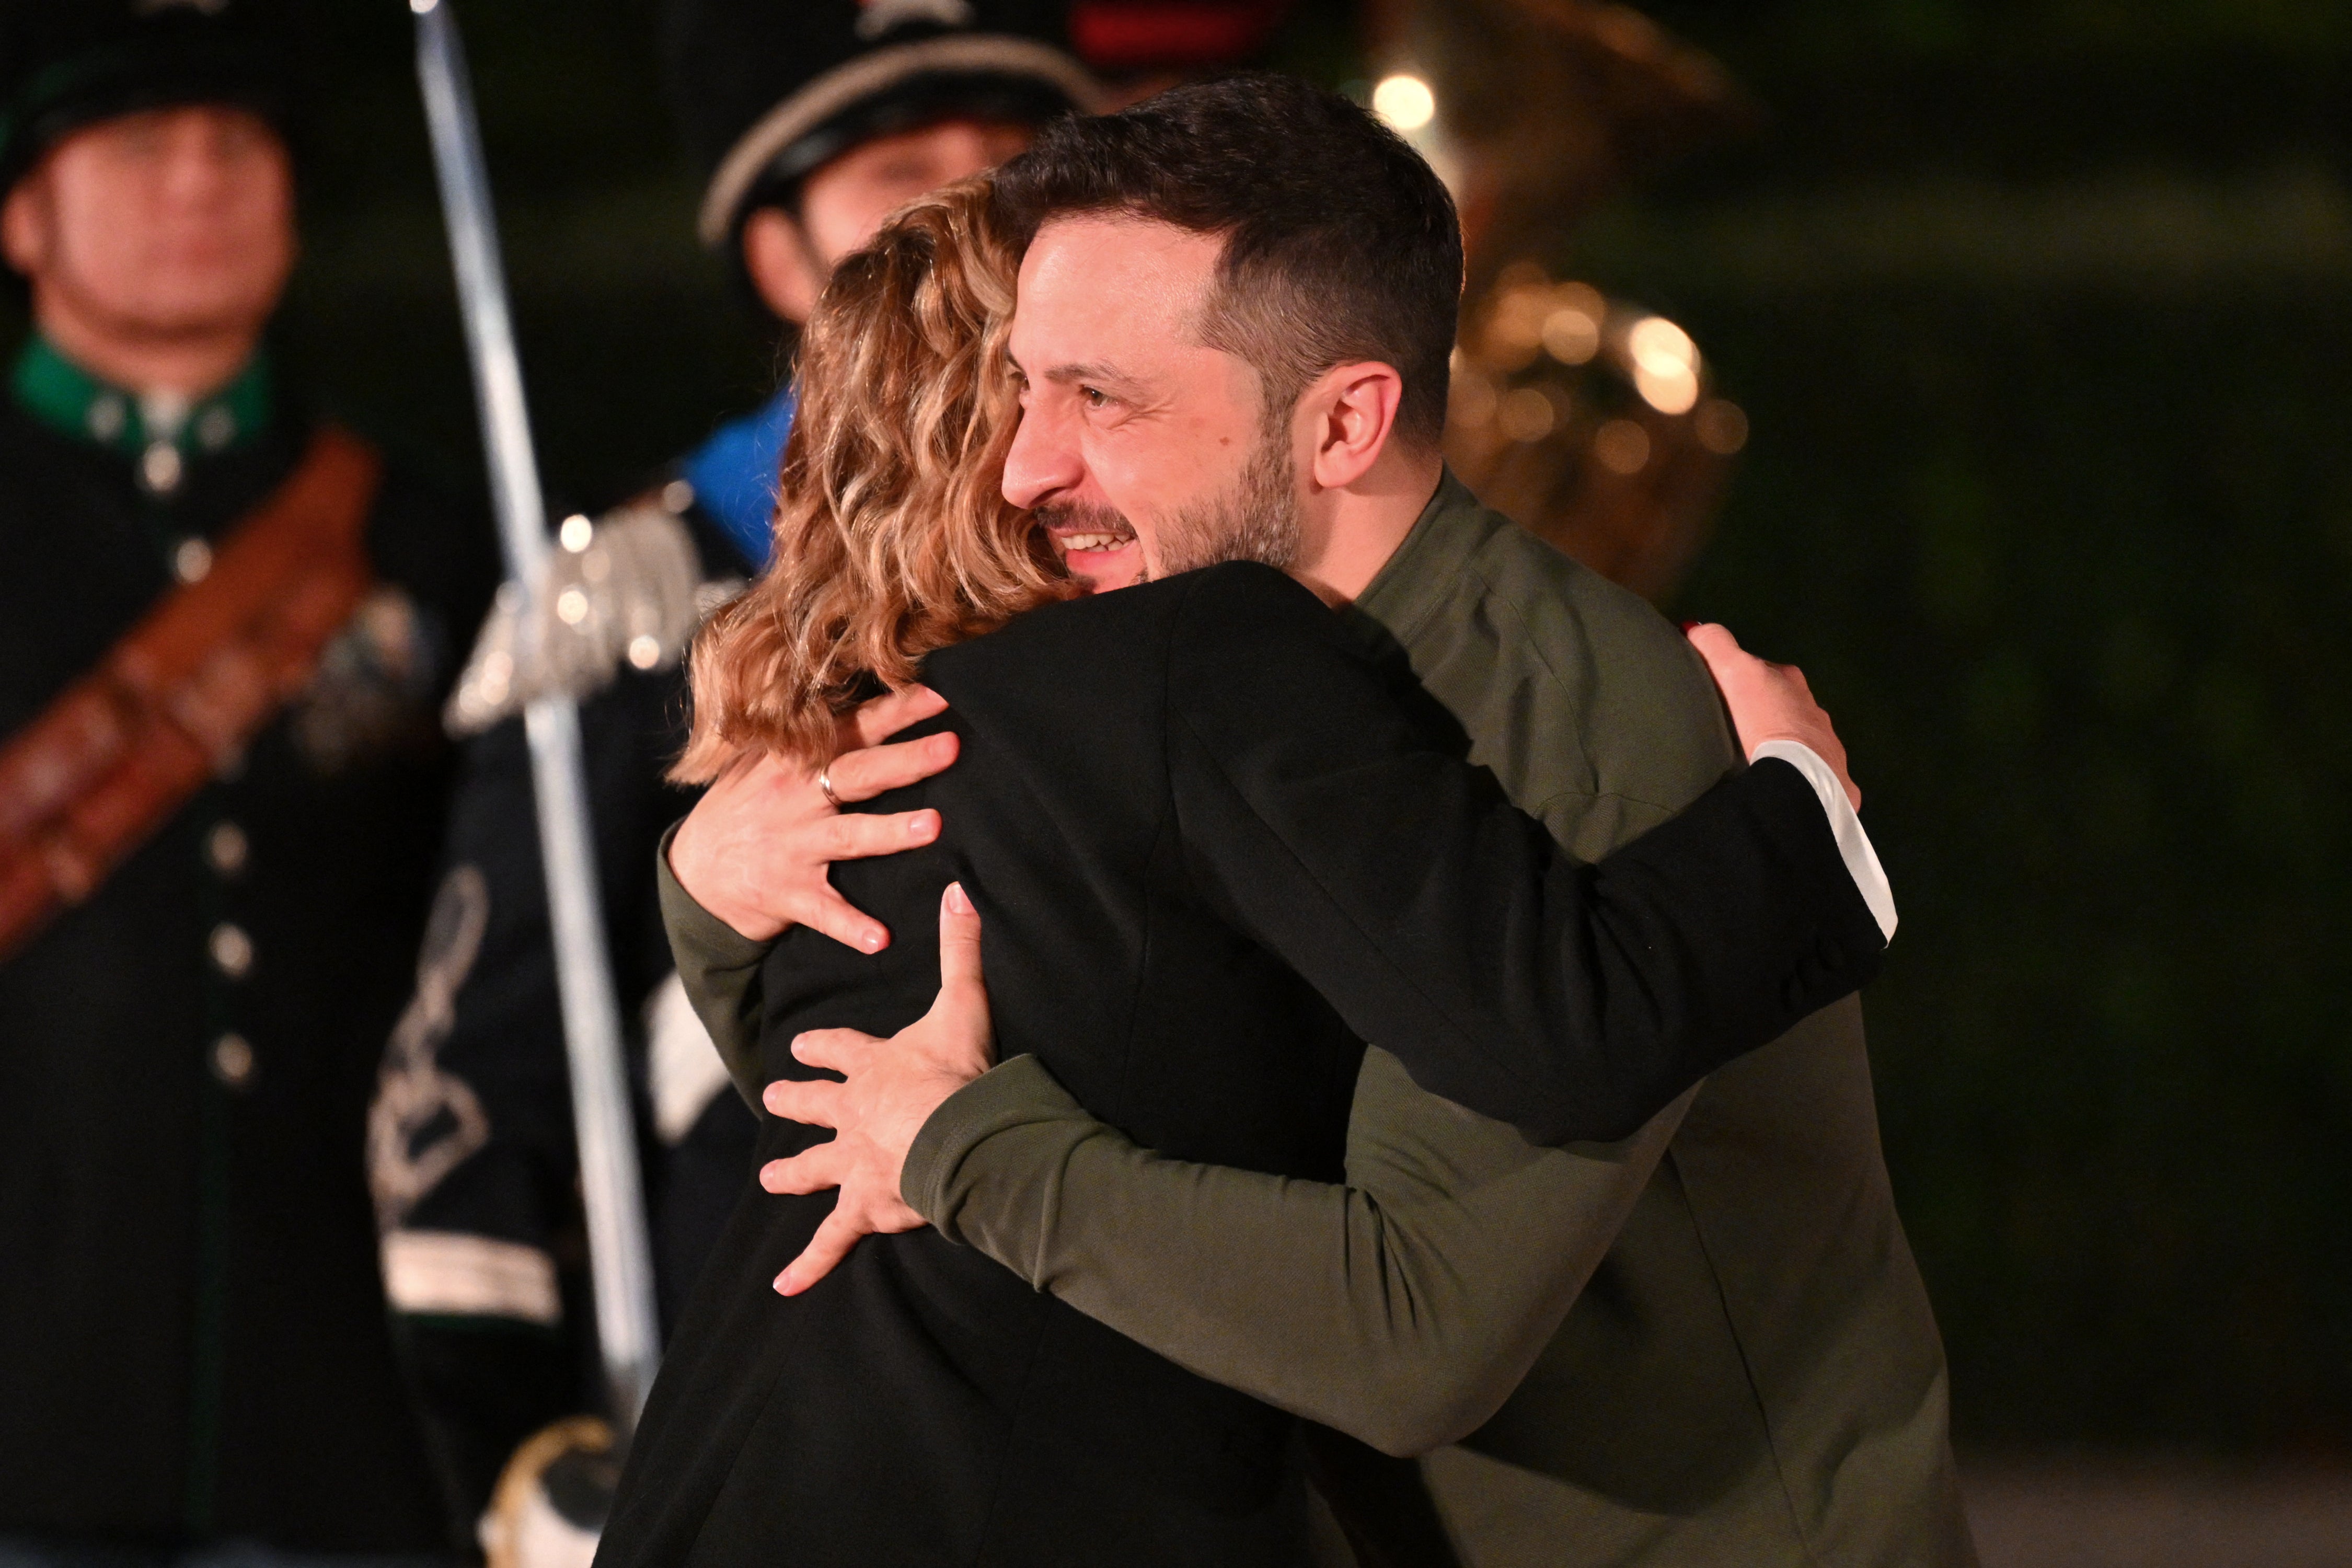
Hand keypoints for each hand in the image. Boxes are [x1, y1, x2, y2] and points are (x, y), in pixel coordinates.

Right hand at [667, 685, 957, 947]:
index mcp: (797, 761)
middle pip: (858, 773)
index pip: (854, 727)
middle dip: (906, 760)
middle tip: (952, 747)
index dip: (896, 711)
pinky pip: (825, 911)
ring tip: (932, 827)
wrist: (692, 874)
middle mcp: (798, 799)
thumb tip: (851, 698)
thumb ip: (804, 736)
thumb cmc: (740, 810)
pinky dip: (850, 926)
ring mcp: (794, 847)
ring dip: (889, 832)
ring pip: (849, 836)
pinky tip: (880, 939)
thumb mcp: (761, 764)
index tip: (939, 695)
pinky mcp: (788, 893)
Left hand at [758, 882, 996, 1294]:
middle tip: (774, 1098)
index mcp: (871, 1065)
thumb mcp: (962, 1002)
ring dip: (792, 1172)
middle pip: (814, 1104)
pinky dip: (809, 1263)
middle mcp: (851, 1113)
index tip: (802, 1043)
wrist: (956, 1134)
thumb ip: (960, 947)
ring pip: (814, 1167)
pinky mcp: (863, 1205)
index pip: (838, 1049)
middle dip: (795, 1101)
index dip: (821, 1046)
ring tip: (772, 1179)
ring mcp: (852, 1161)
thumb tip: (960, 889)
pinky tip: (785, 1286)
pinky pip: (831, 1240)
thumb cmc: (959, 1071)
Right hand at [1685, 623, 1860, 810]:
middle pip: (1783, 704)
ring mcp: (1826, 745)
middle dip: (1763, 712)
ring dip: (1781, 742)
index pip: (1761, 672)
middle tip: (1735, 728)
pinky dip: (1797, 771)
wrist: (1802, 778)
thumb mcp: (1736, 672)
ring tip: (1755, 757)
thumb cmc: (1768, 720)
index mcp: (1791, 682)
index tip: (1721, 692)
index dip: (1739, 678)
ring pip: (1799, 737)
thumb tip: (1695, 628)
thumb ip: (1716, 645)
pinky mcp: (1832, 778)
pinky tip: (1780, 782)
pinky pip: (1812, 770)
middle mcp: (1813, 709)